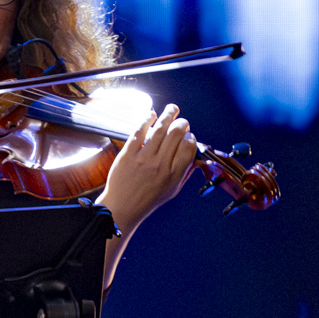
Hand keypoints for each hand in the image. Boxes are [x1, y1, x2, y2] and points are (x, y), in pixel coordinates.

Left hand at [94, 103, 196, 236]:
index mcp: (173, 174)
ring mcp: (143, 159)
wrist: (122, 208)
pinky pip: (139, 132)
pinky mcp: (127, 154)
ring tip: (172, 109)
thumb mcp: (172, 190)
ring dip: (168, 115)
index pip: (188, 147)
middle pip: (176, 133)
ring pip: (160, 129)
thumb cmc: (148, 199)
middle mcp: (160, 165)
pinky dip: (147, 120)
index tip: (188, 135)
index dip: (191, 137)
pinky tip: (152, 114)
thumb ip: (185, 172)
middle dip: (182, 123)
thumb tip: (196, 156)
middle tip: (181, 122)